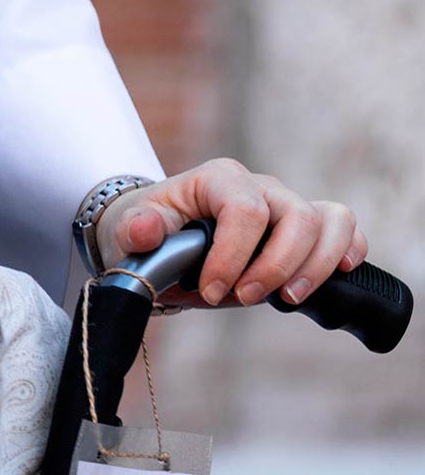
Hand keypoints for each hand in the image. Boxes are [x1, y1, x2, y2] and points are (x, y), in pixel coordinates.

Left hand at [98, 158, 367, 308]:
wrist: (160, 238)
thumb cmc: (150, 231)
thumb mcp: (129, 229)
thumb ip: (137, 229)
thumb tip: (145, 230)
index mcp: (217, 180)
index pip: (244, 211)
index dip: (234, 256)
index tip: (211, 291)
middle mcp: (259, 186)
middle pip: (296, 216)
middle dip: (276, 265)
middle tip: (245, 298)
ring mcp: (285, 204)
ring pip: (329, 220)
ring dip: (317, 265)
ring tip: (288, 298)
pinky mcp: (305, 227)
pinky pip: (343, 227)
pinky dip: (349, 249)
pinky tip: (341, 273)